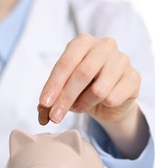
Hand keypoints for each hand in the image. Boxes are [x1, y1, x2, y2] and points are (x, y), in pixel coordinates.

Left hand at [39, 33, 148, 158]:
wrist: (109, 96)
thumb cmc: (82, 87)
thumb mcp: (63, 88)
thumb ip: (51, 97)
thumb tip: (42, 110)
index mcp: (82, 42)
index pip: (65, 64)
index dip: (53, 85)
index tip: (44, 103)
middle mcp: (104, 46)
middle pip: (82, 74)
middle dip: (65, 98)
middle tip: (55, 117)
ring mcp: (122, 59)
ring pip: (99, 89)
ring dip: (84, 104)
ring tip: (79, 106)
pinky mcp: (134, 77)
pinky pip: (113, 98)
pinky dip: (101, 106)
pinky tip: (99, 103)